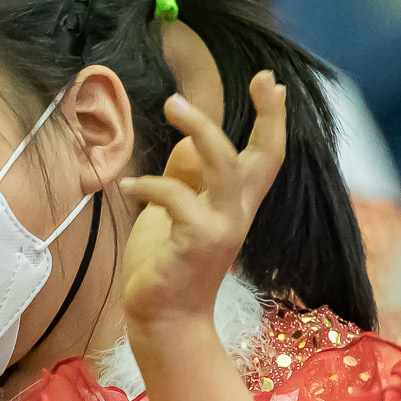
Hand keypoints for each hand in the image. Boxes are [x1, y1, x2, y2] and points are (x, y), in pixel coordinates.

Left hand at [122, 71, 286, 336]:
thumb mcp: (178, 213)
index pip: (266, 155)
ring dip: (202, 130)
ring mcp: (221, 228)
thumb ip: (187, 177)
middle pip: (265, 156)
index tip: (270, 81)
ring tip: (174, 104)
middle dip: (268, 115)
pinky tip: (128, 186)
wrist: (166, 322)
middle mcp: (237, 213)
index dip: (272, 118)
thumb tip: (190, 138)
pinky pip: (177, 199)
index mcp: (236, 204)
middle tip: (259, 78)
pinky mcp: (197, 242)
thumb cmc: (169, 267)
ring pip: (226, 166)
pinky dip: (150, 185)